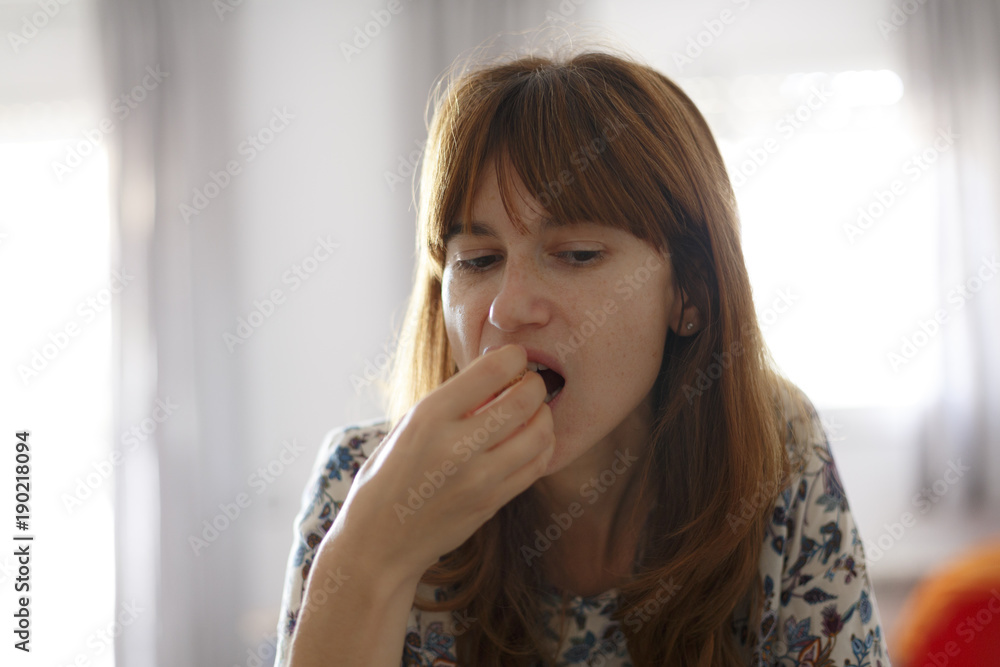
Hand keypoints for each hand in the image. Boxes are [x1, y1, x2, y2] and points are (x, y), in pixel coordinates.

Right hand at [320, 344, 553, 583]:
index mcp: (429, 417)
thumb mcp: (408, 427)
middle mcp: (456, 446)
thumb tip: (499, 375)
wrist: (378, 543)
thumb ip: (452, 403)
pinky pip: (537, 465)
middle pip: (524, 400)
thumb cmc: (388, 476)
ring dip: (544, 415)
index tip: (514, 358)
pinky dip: (543, 445)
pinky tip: (531, 440)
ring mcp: (479, 478)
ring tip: (533, 412)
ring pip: (540, 433)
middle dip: (535, 383)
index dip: (514, 356)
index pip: (492, 370)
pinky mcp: (493, 502)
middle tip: (529, 383)